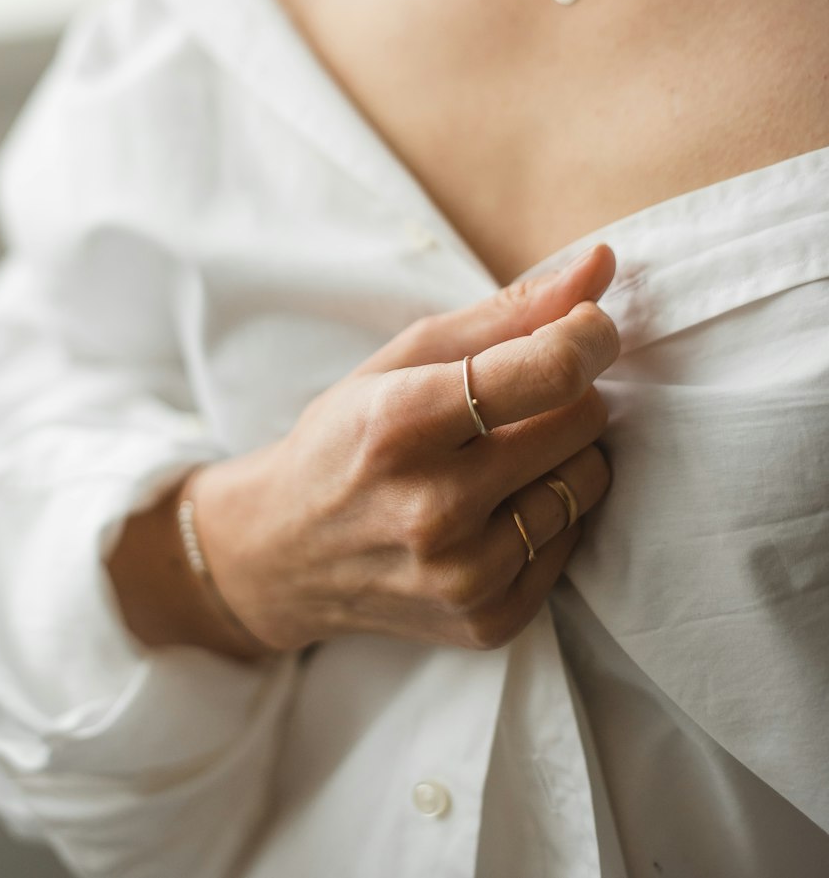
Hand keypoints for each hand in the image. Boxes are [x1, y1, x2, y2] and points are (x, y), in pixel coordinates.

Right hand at [191, 244, 618, 652]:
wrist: (283, 553)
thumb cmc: (348, 436)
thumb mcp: (404, 358)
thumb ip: (509, 311)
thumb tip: (603, 265)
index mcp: (401, 424)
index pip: (546, 372)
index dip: (588, 336)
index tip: (587, 325)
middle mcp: (432, 508)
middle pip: (580, 422)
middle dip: (569, 393)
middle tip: (523, 396)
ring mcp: (462, 576)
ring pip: (588, 482)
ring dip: (563, 455)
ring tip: (503, 454)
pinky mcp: (488, 620)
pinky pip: (574, 541)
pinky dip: (550, 512)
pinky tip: (497, 507)